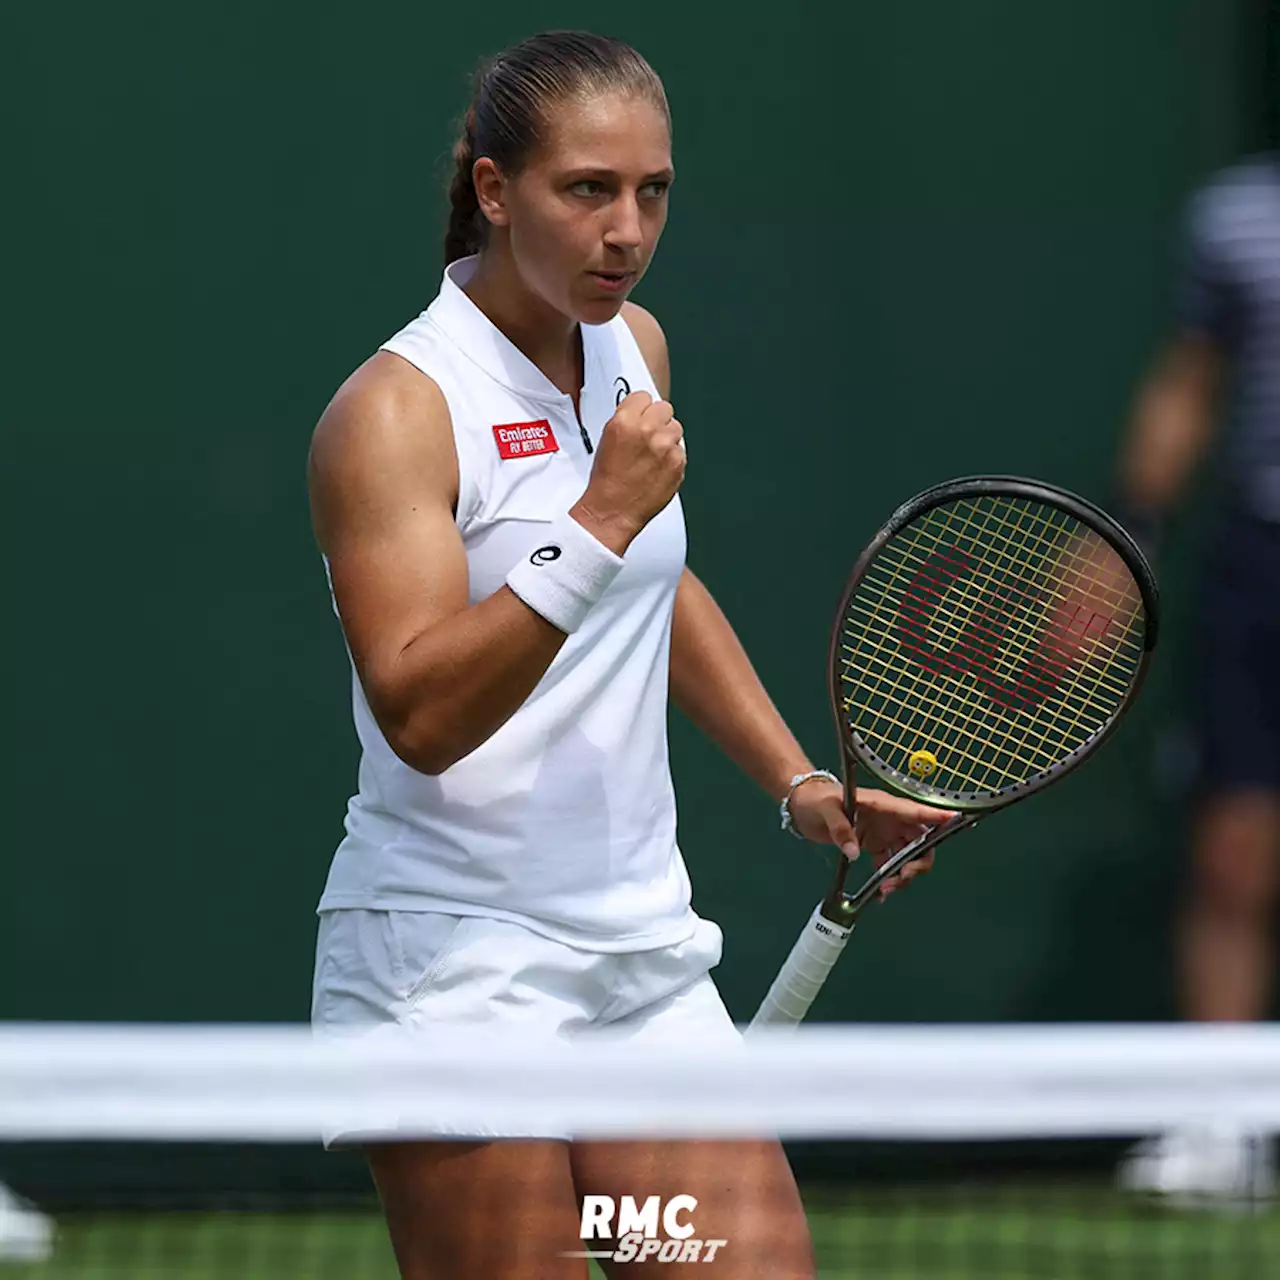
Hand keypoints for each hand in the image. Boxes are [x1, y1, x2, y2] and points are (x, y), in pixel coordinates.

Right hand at [570, 391, 685, 554]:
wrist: (613, 511)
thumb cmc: (607, 480)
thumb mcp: (607, 439)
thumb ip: (627, 421)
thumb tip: (642, 412)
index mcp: (625, 422)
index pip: (644, 396)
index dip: (642, 408)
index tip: (641, 416)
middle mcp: (647, 431)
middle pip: (664, 408)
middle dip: (658, 420)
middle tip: (649, 436)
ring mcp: (665, 447)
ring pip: (676, 428)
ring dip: (667, 438)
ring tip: (653, 455)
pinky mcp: (678, 463)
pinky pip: (681, 450)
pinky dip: (672, 458)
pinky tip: (658, 468)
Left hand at [786, 778, 955, 900]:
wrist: (803, 806)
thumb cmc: (817, 800)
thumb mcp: (827, 810)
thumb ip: (840, 829)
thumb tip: (854, 853)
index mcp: (883, 805)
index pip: (916, 810)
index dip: (937, 816)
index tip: (956, 822)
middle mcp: (890, 819)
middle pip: (920, 840)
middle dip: (918, 862)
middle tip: (901, 879)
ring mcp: (884, 833)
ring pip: (908, 855)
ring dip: (904, 874)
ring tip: (885, 890)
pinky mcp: (874, 844)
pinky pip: (890, 863)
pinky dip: (889, 878)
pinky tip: (880, 892)